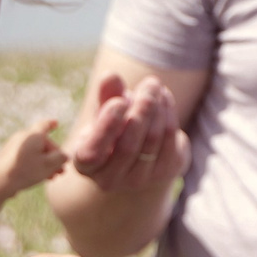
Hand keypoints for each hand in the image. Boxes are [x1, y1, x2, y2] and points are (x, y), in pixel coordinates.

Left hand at [0, 115, 66, 202]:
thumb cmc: (25, 170)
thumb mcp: (48, 165)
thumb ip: (60, 158)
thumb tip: (65, 155)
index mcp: (34, 135)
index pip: (45, 125)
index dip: (51, 124)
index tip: (56, 123)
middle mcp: (23, 137)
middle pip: (42, 143)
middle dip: (53, 156)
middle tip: (61, 170)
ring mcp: (14, 146)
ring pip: (34, 152)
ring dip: (45, 162)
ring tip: (52, 176)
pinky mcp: (8, 156)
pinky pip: (25, 156)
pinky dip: (34, 163)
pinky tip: (39, 176)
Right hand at [64, 72, 188, 192]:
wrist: (136, 161)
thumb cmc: (112, 132)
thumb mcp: (103, 114)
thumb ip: (105, 96)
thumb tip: (111, 76)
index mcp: (86, 165)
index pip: (93, 153)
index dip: (107, 127)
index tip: (119, 101)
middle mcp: (111, 179)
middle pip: (128, 146)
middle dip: (141, 110)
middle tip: (149, 83)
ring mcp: (140, 180)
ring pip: (152, 141)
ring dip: (157, 108)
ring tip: (154, 85)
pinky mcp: (166, 172)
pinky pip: (171, 141)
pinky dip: (169, 114)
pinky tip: (164, 97)